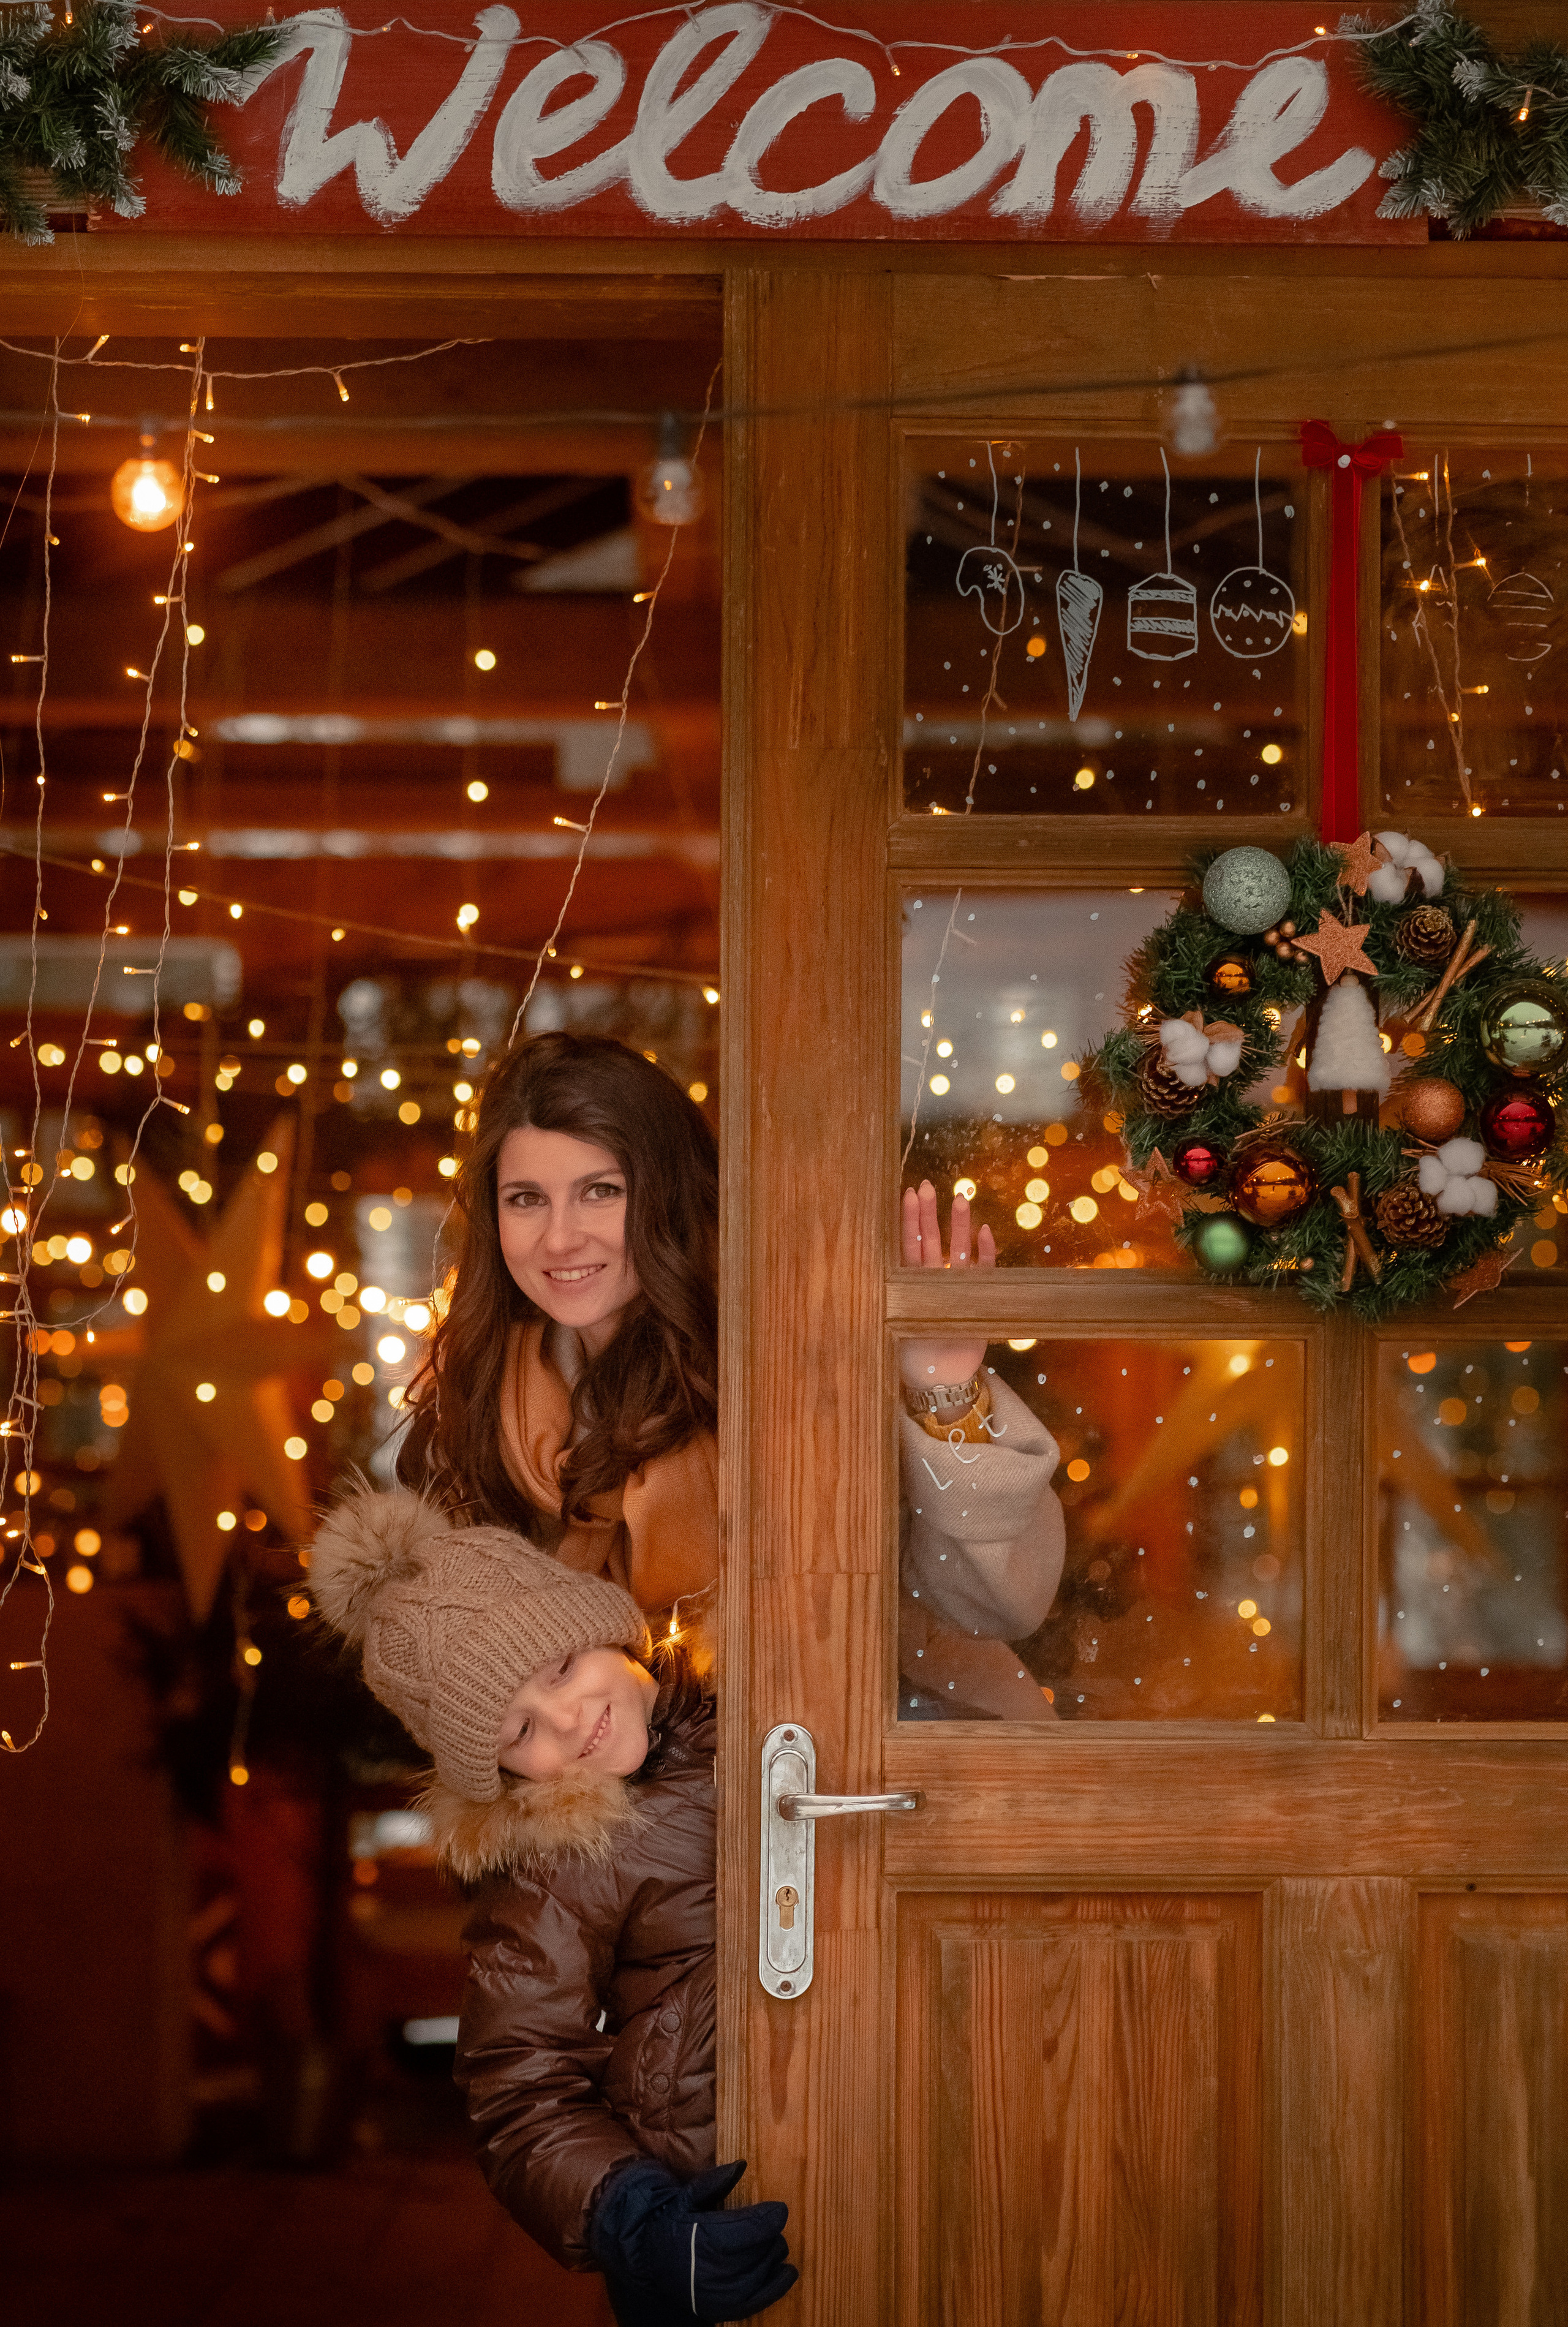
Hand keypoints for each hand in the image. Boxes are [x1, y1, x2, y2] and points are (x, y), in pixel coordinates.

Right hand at [591, 2158, 797, 2324]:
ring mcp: (718, 2293)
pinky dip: (777, 2286)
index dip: (769, 2218)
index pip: (748, 2229)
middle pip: (758, 2250)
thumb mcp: (685, 2199)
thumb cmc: (669, 2226)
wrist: (649, 2265)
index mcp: (701, 2237)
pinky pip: (758, 2300)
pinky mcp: (723, 2309)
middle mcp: (711, 2269)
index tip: (780, 2209)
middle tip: (770, 2224)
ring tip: (772, 2243)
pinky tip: (787, 2271)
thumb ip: (713, 2182)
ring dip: (773, 2256)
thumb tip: (740, 2165)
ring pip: (760, 2272)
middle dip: (770, 2235)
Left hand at [899, 1179, 993, 1392]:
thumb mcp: (890, 1327)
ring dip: (959, 1226)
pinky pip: (984, 1272)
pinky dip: (985, 1253)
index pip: (906, 1247)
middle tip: (928, 1186)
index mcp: (908, 1285)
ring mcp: (956, 1287)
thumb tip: (851, 1281)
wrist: (941, 1381)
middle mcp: (932, 1280)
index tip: (906, 1194)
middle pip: (930, 1241)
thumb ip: (881, 1304)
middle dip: (929, 1214)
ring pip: (957, 1251)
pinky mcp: (978, 1298)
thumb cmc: (911, 1357)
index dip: (907, 1221)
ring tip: (960, 1199)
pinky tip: (985, 1232)